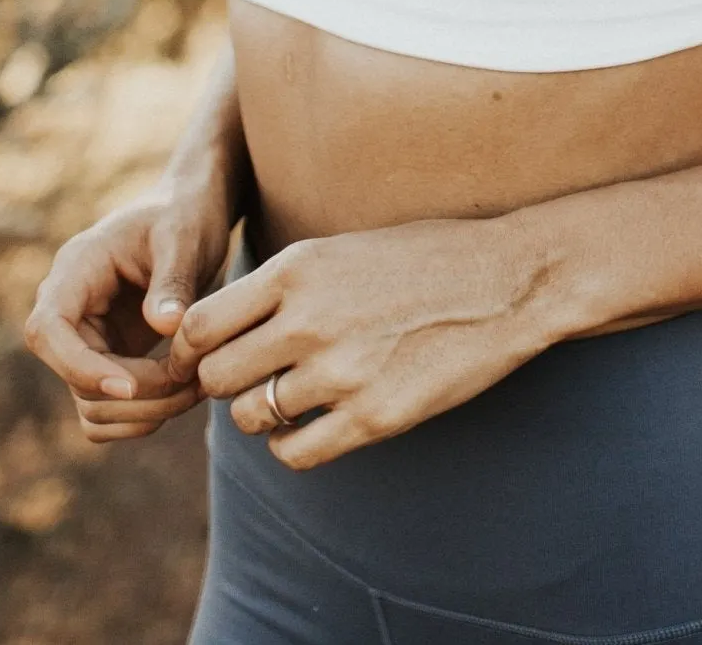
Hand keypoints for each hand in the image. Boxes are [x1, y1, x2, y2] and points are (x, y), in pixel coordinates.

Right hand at [25, 184, 234, 442]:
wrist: (191, 213)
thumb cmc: (185, 213)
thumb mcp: (184, 235)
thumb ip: (173, 278)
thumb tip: (164, 324)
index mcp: (75, 271)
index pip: (47, 330)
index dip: (81, 367)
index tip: (132, 383)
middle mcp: (70, 310)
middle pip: (73, 379)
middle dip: (135, 395)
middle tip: (194, 382)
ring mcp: (86, 340)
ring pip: (92, 406)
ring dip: (144, 412)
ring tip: (199, 385)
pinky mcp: (107, 360)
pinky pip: (108, 410)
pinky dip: (144, 416)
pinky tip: (186, 391)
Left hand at [168, 214, 556, 469]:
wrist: (509, 279)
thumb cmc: (426, 256)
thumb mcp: (343, 248)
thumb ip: (282, 284)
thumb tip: (218, 327)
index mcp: (298, 268)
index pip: (199, 324)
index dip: (192, 349)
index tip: (205, 356)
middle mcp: (310, 319)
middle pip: (216, 376)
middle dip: (225, 383)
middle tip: (250, 379)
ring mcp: (343, 371)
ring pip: (251, 416)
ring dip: (260, 413)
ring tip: (287, 398)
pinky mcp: (375, 416)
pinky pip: (296, 452)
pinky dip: (291, 445)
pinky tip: (312, 426)